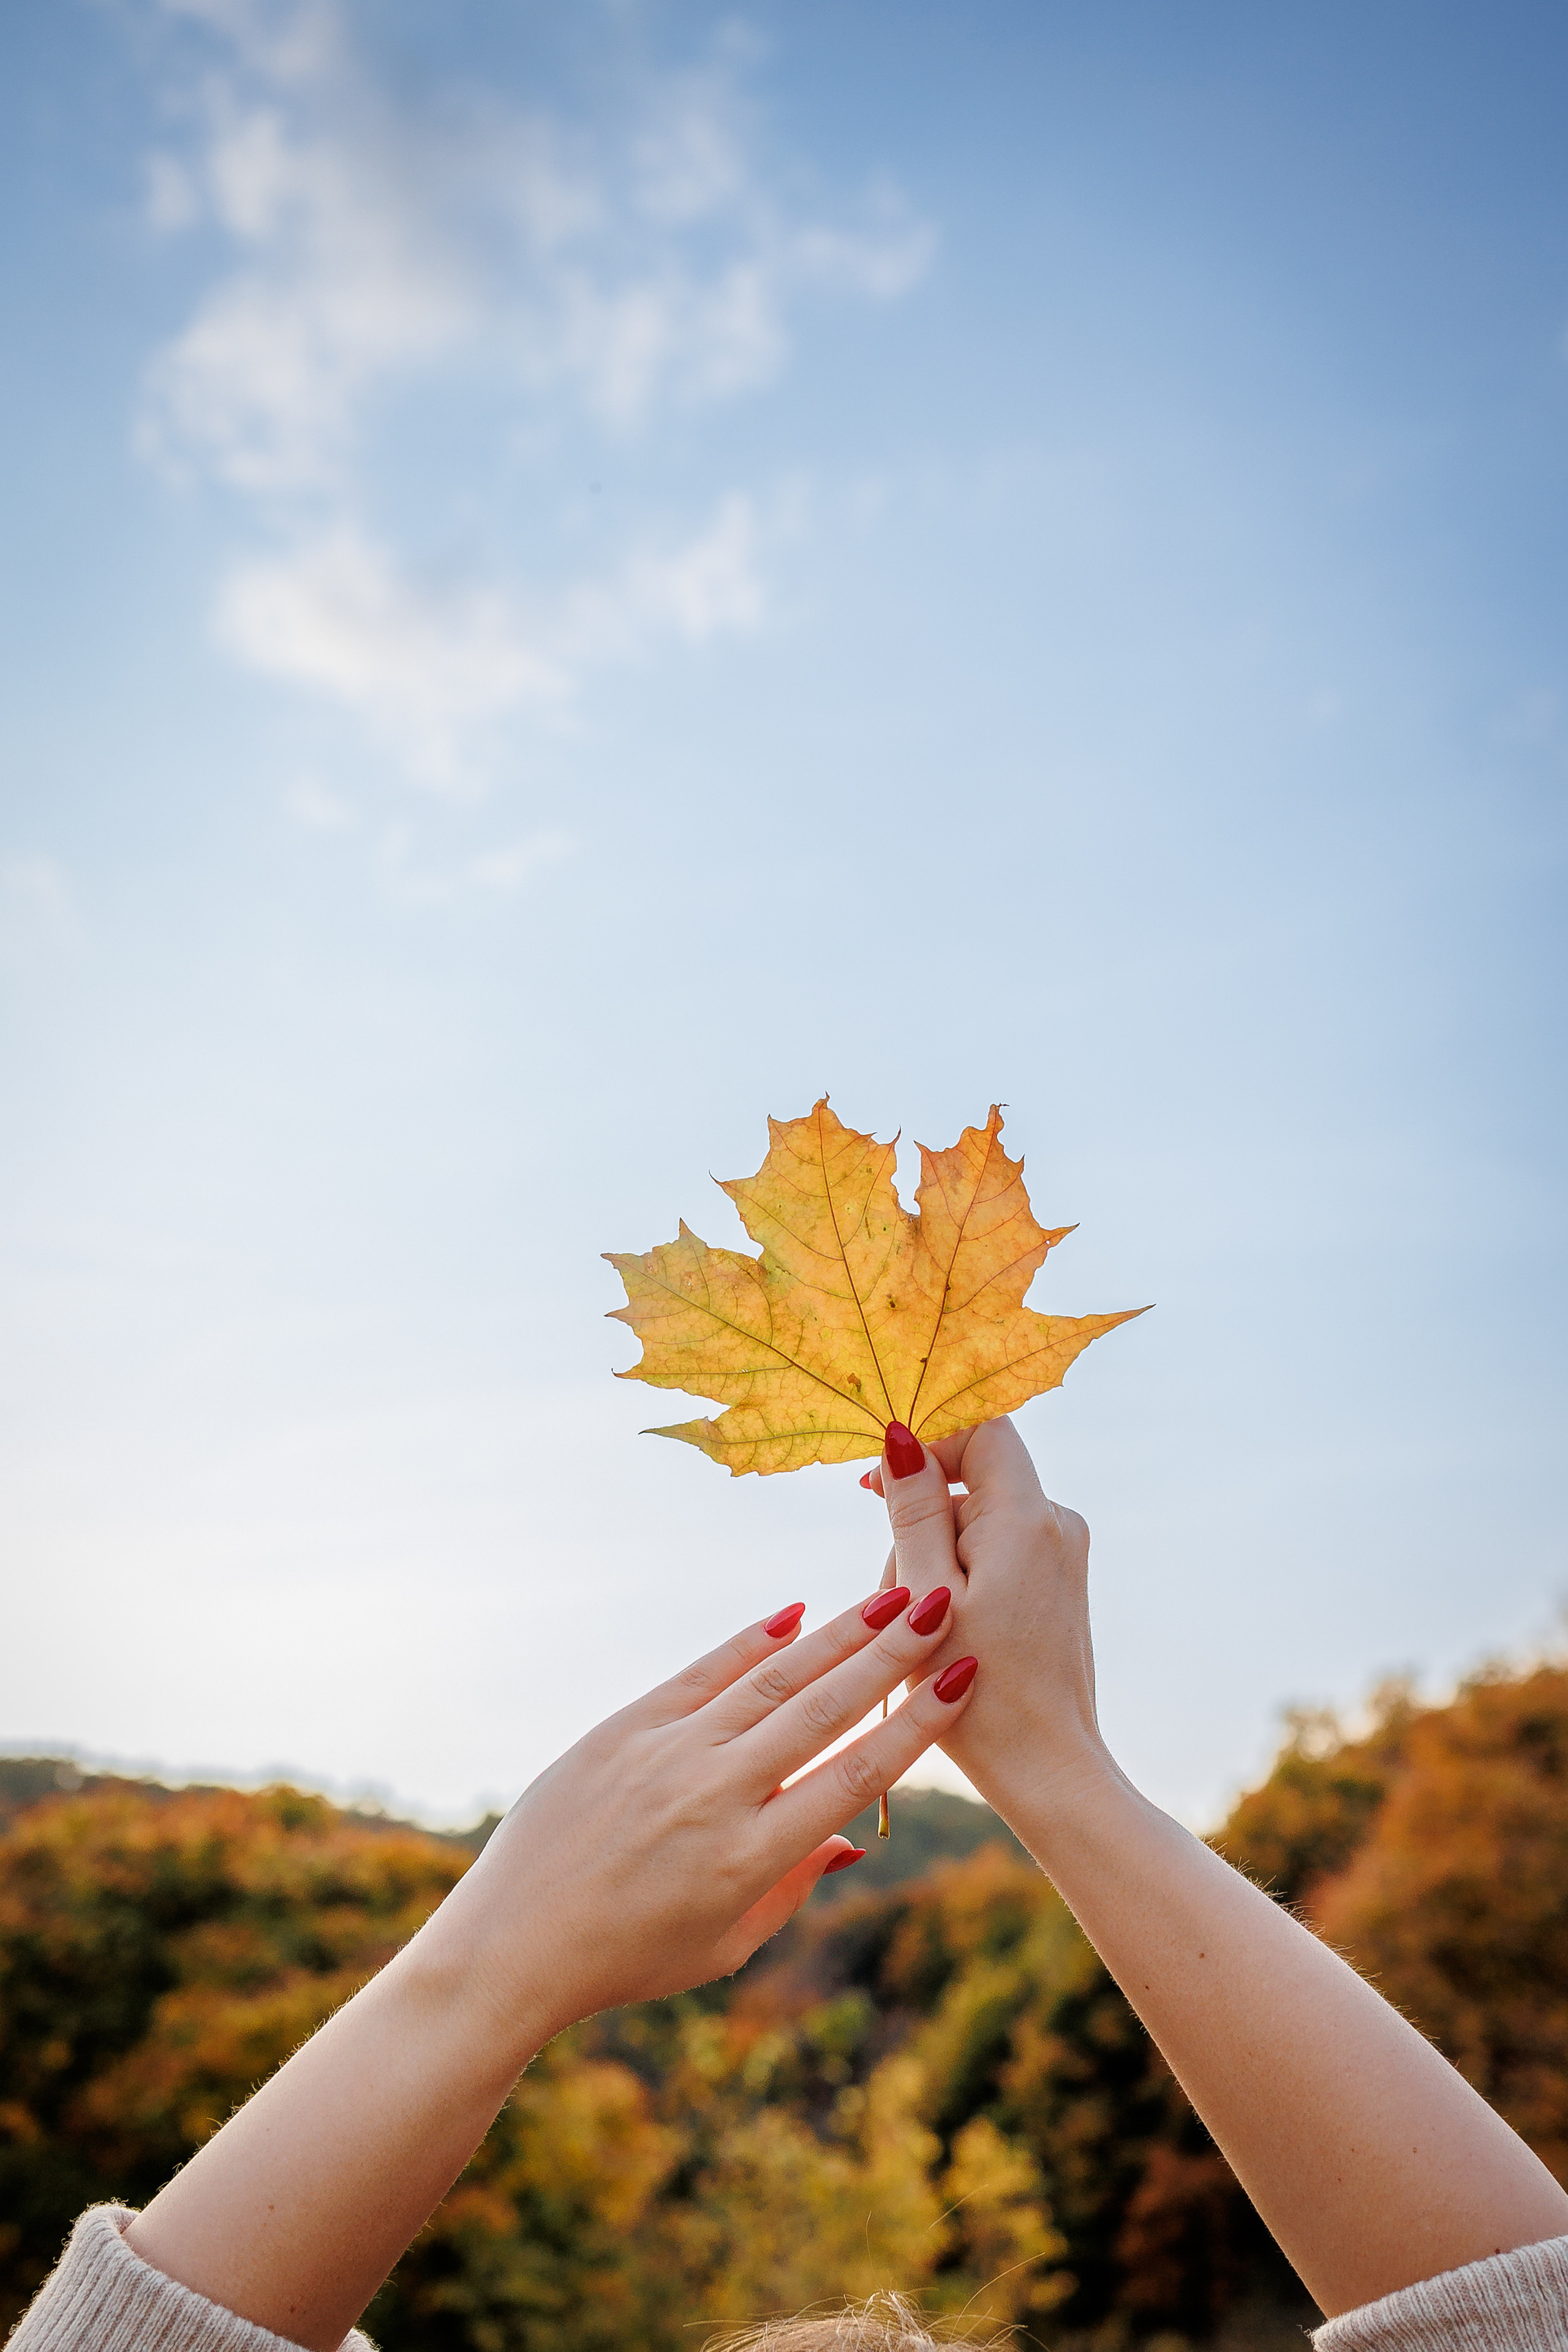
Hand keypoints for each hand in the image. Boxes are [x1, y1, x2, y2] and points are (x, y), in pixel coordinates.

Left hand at [435, 1581, 979, 2045]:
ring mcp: (667, 1753)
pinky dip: (750, 1641)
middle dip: (889, 1657)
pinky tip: (795, 1614)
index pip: (852, 1778)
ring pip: (769, 1680)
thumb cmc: (627, 1957)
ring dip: (836, 1636)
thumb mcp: (725, 1946)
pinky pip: (701, 1673)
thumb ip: (793, 1887)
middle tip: (941, 1608)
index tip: (960, 1681)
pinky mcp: (625, 1727)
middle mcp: (713, 1795)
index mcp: (747, 1859)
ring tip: (889, 1600)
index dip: (914, 1727)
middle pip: (820, 1712)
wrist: (512, 1942)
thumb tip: (852, 1837)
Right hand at [861, 1416, 1115, 1824]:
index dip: (925, 1440)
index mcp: (1027, 1517)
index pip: (980, 1426)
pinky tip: (949, 1632)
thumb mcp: (924, 1595)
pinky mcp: (1056, 1579)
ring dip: (934, 1558)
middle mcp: (1056, 1522)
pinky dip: (959, 1578)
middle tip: (899, 1595)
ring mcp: (1061, 1552)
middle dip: (919, 1521)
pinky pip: (994, 1549)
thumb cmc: (977, 1691)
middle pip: (969, 1478)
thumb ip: (912, 1508)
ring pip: (974, 1519)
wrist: (1046, 1767)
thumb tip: (899, 1434)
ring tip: (923, 1630)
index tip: (874, 1486)